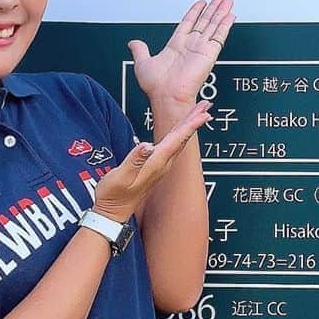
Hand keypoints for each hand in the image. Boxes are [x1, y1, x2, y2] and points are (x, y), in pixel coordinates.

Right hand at [92, 99, 211, 222]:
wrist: (111, 213)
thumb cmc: (113, 195)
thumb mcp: (120, 177)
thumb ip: (134, 160)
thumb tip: (147, 145)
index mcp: (156, 163)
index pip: (177, 140)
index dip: (190, 125)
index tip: (203, 113)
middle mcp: (162, 164)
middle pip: (183, 138)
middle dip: (195, 120)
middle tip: (206, 105)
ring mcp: (160, 166)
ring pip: (180, 141)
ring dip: (189, 126)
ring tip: (199, 113)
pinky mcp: (155, 167)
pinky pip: (173, 145)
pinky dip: (180, 133)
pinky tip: (180, 129)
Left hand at [128, 0, 234, 113]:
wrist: (167, 97)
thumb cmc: (156, 87)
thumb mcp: (142, 63)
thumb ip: (140, 50)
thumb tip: (133, 43)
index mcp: (176, 46)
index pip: (189, 23)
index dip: (195, 12)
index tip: (202, 3)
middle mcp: (190, 46)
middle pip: (204, 21)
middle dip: (213, 8)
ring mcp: (201, 49)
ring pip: (213, 25)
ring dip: (221, 12)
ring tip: (227, 0)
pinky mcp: (209, 53)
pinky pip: (219, 35)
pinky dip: (225, 25)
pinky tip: (230, 15)